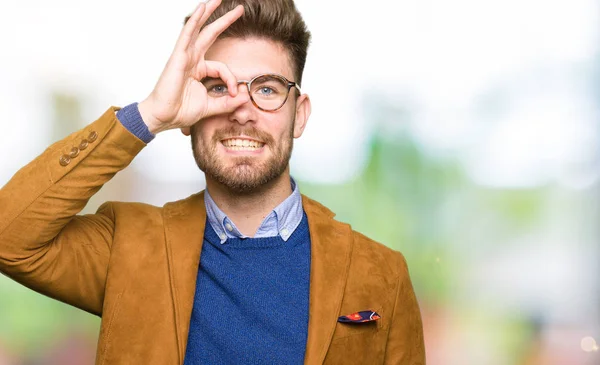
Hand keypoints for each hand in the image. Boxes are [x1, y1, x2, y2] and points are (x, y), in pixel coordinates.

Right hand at [138, 0, 245, 133]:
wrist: (164, 117)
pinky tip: (202, 8)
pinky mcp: (178, 57)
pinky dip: (195, 20)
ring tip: (217, 0)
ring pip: (198, 29)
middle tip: (240, 9)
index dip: (232, 79)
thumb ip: (229, 102)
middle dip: (225, 21)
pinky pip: (187, 34)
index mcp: (199, 69)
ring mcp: (184, 56)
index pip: (222, 67)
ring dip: (208, 13)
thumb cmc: (181, 111)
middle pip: (210, 34)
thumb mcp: (211, 106)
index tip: (235, 94)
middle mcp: (192, 59)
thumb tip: (246, 96)